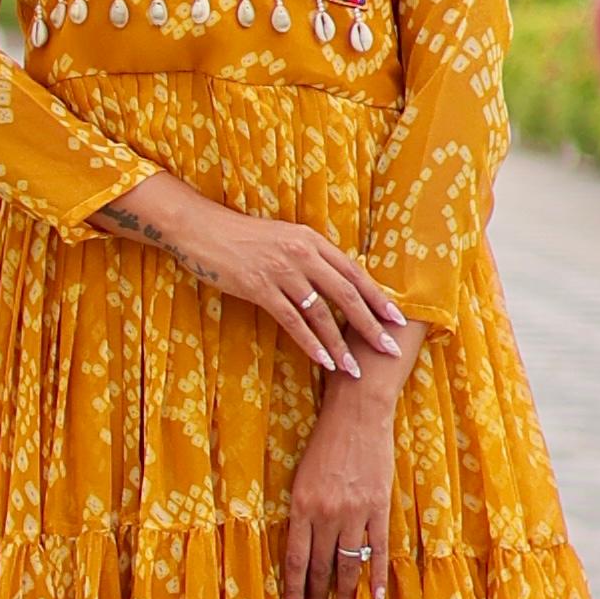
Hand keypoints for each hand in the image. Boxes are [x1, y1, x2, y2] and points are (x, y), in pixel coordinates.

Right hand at [92, 175, 406, 377]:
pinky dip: (310, 344)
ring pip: (321, 313)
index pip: (354, 272)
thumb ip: (309, 257)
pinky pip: (292, 321)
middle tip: (388, 349)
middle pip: (346, 293)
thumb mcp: (283, 239)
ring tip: (355, 368)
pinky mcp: (259, 287)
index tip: (397, 319)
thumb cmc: (242, 237)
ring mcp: (281, 270)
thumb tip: (334, 282)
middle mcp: (302, 253)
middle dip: (370, 324)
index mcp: (311, 240)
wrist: (202, 229)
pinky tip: (323, 361)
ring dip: (340, 344)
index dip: (377, 297)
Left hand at [285, 375, 398, 598]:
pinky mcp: (379, 507)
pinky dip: (377, 576)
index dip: (295, 593)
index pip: (297, 560)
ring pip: (348, 564)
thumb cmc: (326, 442)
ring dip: (344, 597)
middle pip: (321, 567)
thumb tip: (303, 551)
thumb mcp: (303, 477)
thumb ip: (303, 513)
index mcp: (302, 506)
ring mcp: (355, 512)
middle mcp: (327, 513)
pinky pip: (377, 549)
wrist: (358, 414)